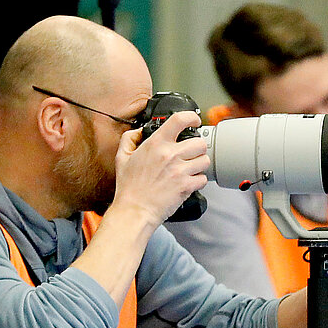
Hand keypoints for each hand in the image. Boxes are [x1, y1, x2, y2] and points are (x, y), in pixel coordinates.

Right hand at [110, 110, 205, 228]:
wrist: (134, 210)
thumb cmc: (129, 187)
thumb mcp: (122, 157)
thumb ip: (130, 139)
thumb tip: (139, 131)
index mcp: (156, 144)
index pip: (180, 119)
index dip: (191, 117)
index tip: (193, 121)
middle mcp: (170, 155)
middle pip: (200, 142)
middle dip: (197, 148)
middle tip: (190, 153)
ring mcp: (180, 171)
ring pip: (205, 160)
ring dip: (199, 164)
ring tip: (190, 168)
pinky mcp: (186, 186)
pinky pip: (203, 179)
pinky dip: (199, 181)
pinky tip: (188, 182)